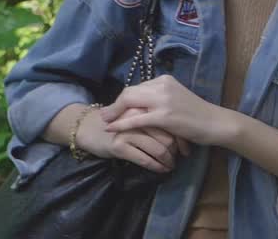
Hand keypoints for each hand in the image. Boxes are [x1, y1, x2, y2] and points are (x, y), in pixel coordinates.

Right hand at [74, 106, 191, 172]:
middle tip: (181, 158)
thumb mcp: (140, 116)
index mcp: (146, 106)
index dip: (182, 137)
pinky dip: (156, 166)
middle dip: (177, 150)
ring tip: (172, 165)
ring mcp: (128, 131)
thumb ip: (157, 118)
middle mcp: (138, 117)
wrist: (90, 129)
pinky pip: (144, 158)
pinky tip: (161, 169)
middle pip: (168, 136)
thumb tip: (183, 132)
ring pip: (158, 148)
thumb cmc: (120, 123)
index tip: (187, 148)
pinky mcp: (119, 145)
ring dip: (168, 160)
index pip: (171, 122)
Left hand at [101, 75, 232, 146]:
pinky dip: (121, 124)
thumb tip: (139, 103)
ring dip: (113, 113)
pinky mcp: (164, 116)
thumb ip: (158, 98)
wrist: (215, 122)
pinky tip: (112, 129)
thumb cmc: (196, 114)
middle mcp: (163, 86)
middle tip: (104, 115)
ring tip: (104, 122)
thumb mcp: (175, 99)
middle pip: (129, 92)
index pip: (136, 87)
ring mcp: (163, 100)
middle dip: (114, 104)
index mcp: (165, 80)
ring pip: (129, 102)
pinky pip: (135, 119)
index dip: (123, 99)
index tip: (115, 108)